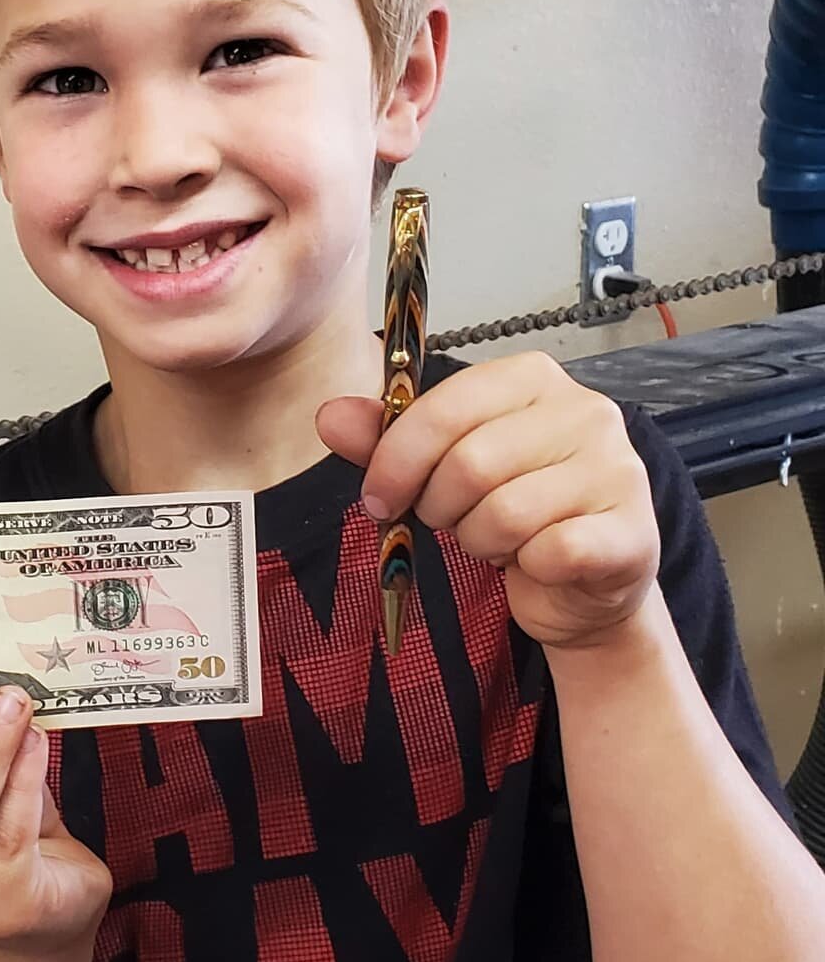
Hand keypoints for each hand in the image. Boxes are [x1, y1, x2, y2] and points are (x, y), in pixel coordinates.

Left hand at [316, 351, 659, 648]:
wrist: (583, 582)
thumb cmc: (515, 510)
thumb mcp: (442, 467)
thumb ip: (387, 439)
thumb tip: (330, 416)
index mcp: (532, 379)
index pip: (446, 406)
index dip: (398, 457)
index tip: (378, 495)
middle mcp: (584, 412)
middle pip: (471, 463)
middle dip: (440, 506)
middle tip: (449, 520)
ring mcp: (617, 469)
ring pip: (506, 513)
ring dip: (480, 540)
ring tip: (496, 538)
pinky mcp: (632, 532)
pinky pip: (551, 551)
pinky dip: (526, 567)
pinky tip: (536, 561)